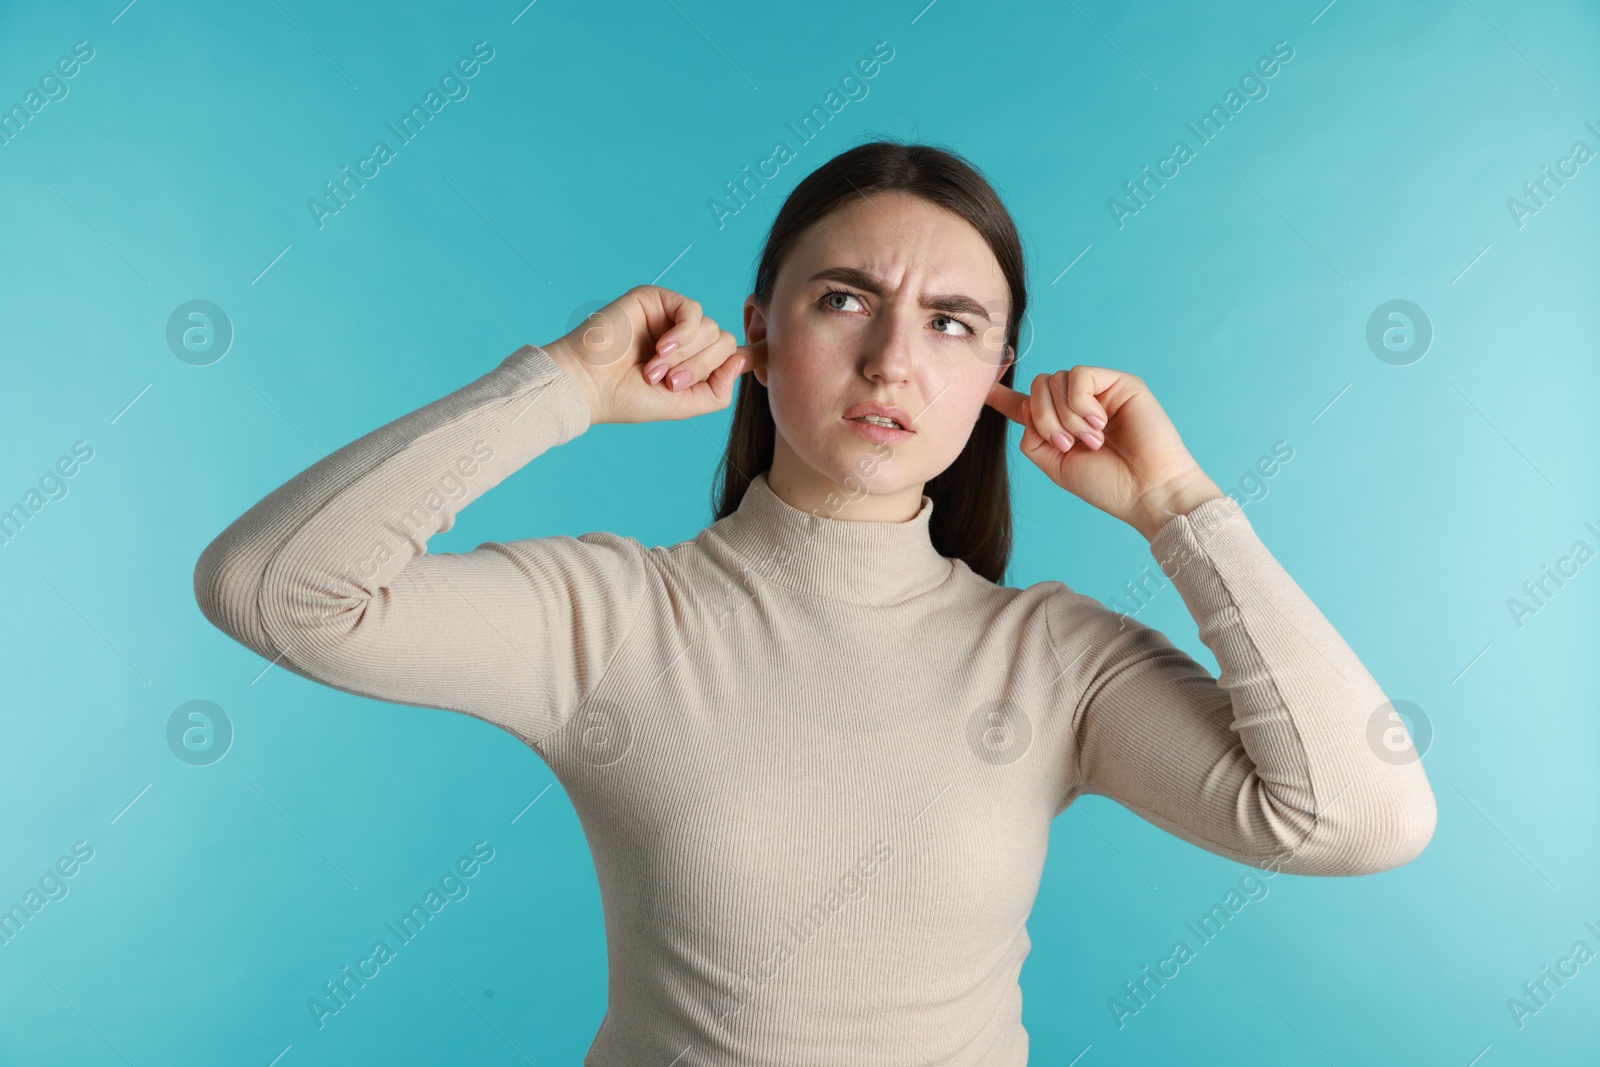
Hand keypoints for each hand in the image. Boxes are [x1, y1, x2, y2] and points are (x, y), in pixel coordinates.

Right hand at [542, 285, 757, 424]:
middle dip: (700, 367)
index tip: (757, 362)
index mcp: (692, 361)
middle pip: (723, 342)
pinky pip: (692, 310)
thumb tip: (740, 360)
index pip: (731, 354)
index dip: (748, 358)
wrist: (590, 384)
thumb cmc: (629, 398)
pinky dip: (683, 334)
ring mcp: (671, 317)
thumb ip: (718, 390)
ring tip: (654, 370)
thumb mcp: (684, 406)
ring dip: (685, 356)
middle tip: (668, 383)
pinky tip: (661, 348)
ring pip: (710, 328)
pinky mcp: (657, 300)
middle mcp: (685, 338)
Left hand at [985, 365, 1223, 540]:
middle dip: (1043, 419)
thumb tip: (1022, 405)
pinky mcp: (1119, 382)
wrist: (1147, 491)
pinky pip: (1079, 375)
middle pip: (1037, 388)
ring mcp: (1099, 392)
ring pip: (1054, 381)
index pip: (1028, 404)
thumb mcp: (1056, 465)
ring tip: (1090, 441)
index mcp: (1062, 425)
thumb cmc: (1108, 484)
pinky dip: (1081, 403)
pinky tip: (1099, 424)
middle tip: (1068, 445)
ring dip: (1065, 416)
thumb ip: (1033, 436)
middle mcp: (1079, 405)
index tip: (984, 389)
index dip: (1004, 396)